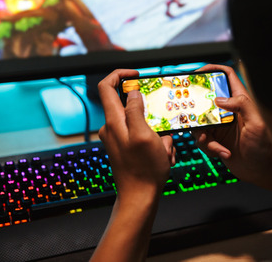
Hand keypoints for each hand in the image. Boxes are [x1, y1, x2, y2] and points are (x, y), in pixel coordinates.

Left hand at [97, 69, 175, 200]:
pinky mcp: (126, 147)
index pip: (107, 86)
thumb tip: (133, 92)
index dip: (120, 75)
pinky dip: (156, 143)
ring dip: (157, 132)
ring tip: (164, 150)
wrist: (139, 197)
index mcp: (113, 121)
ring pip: (142, 122)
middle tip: (162, 127)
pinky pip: (144, 136)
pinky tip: (163, 156)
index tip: (137, 75)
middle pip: (129, 105)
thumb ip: (135, 110)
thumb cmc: (144, 169)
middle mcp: (112, 127)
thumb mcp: (144, 135)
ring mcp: (118, 138)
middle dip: (151, 113)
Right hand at [192, 64, 271, 187]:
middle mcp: (227, 111)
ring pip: (199, 122)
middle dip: (196, 107)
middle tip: (191, 115)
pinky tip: (224, 153)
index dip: (213, 70)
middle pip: (205, 99)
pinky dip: (210, 148)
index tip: (198, 72)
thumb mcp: (257, 124)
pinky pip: (202, 139)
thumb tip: (220, 99)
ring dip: (203, 135)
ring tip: (213, 144)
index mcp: (240, 101)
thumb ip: (242, 106)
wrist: (260, 172)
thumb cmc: (263, 148)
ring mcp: (219, 125)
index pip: (226, 77)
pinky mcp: (214, 139)